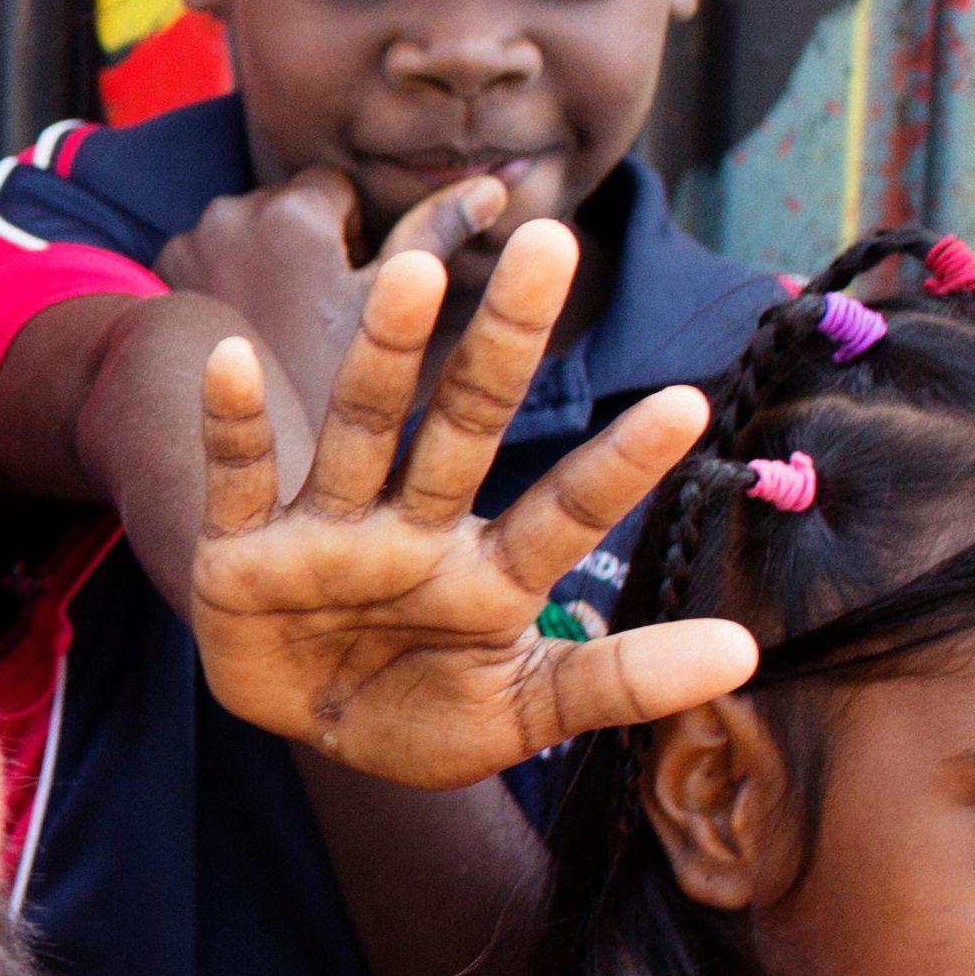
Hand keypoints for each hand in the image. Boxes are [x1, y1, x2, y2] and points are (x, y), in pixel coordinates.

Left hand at [153, 164, 432, 440]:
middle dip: (310, 250)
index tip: (355, 299)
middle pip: (288, 207)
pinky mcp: (159, 277)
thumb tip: (493, 183)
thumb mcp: (402, 321)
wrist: (234, 464)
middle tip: (321, 323)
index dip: (355, 239)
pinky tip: (245, 335)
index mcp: (295, 213)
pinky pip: (208, 259)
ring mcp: (187, 244)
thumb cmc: (332, 391)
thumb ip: (437, 237)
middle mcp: (232, 212)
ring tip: (286, 332)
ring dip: (268, 264)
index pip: (337, 189)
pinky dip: (227, 283)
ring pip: (248, 233)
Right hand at [184, 216, 754, 788]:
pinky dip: (234, 424)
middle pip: (465, 424)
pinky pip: (242, 478)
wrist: (304, 733)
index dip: (620, 468)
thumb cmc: (421, 711)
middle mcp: (414, 530)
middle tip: (552, 243)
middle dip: (505, 341)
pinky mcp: (243, 551)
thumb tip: (742, 650)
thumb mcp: (523, 713)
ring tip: (416, 272)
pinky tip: (231, 361)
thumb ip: (619, 681)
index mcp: (490, 573)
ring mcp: (328, 531)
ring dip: (385, 351)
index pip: (566, 511)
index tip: (687, 406)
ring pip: (361, 426)